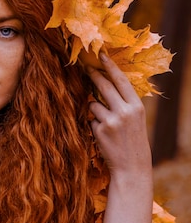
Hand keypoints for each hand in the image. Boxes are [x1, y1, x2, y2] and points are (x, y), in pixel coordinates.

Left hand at [87, 53, 151, 179]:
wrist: (132, 167)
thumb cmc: (133, 141)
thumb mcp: (135, 118)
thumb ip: (124, 102)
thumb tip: (106, 83)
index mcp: (137, 106)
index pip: (121, 80)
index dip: (110, 66)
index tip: (101, 55)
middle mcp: (125, 111)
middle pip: (104, 85)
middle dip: (93, 75)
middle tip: (86, 68)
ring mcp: (111, 121)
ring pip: (93, 103)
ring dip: (94, 109)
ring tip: (106, 124)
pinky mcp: (99, 130)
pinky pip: (90, 119)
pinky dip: (93, 124)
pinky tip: (103, 136)